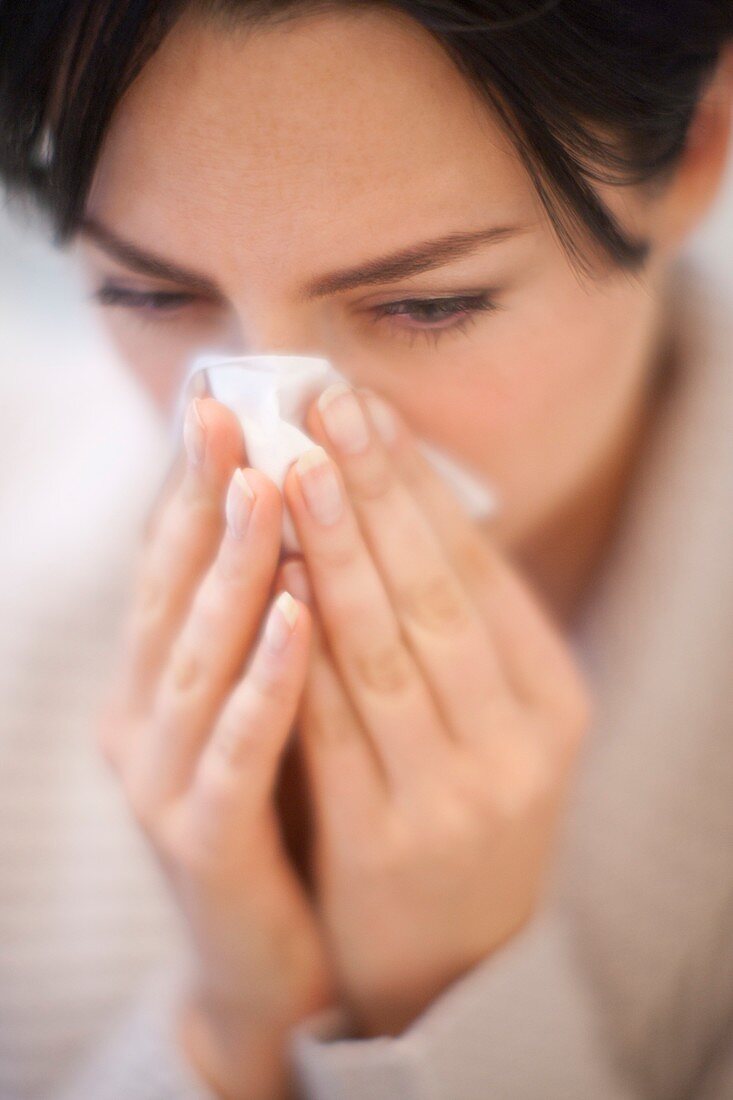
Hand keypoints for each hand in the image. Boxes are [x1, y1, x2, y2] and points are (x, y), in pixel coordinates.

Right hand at [94, 397, 336, 1099]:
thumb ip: (278, 613)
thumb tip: (322, 508)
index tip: (228, 394)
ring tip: (270, 486)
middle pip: (172, 592)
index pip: (175, 561)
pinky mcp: (203, 842)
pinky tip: (299, 615)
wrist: (276, 956)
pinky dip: (265, 680)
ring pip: (197, 659)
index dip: (196, 479)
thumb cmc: (287, 804)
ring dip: (233, 568)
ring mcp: (164, 781)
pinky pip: (237, 753)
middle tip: (232, 410)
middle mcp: (145, 717)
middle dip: (205, 498)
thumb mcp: (275, 697)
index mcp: (162, 677)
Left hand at [276, 382, 592, 1039]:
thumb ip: (461, 630)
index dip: (421, 486)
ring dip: (334, 550)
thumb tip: (393, 500)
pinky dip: (300, 646)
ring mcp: (456, 797)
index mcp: (554, 703)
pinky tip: (272, 578)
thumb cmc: (464, 811)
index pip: (482, 573)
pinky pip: (332, 726)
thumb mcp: (498, 723)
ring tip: (295, 467)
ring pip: (384, 649)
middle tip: (329, 406)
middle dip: (378, 493)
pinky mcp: (385, 843)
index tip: (370, 410)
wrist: (453, 963)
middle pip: (436, 595)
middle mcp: (518, 746)